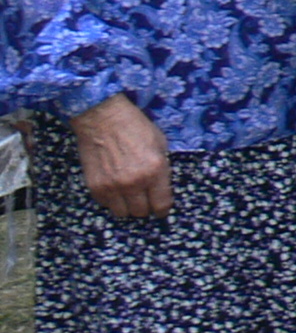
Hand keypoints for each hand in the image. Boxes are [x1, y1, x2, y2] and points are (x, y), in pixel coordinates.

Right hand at [71, 95, 171, 218]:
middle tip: (144, 199)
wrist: (103, 119)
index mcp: (155, 171)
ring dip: (127, 206)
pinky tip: (115, 188)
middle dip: (145, 207)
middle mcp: (134, 182)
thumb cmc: (135, 127)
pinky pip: (106, 204)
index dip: (162, 209)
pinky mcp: (95, 187)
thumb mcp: (160, 144)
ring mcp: (113, 186)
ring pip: (122, 213)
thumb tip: (161, 187)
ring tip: (129, 195)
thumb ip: (161, 169)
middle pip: (141, 212)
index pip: (161, 204)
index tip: (161, 209)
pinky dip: (111, 200)